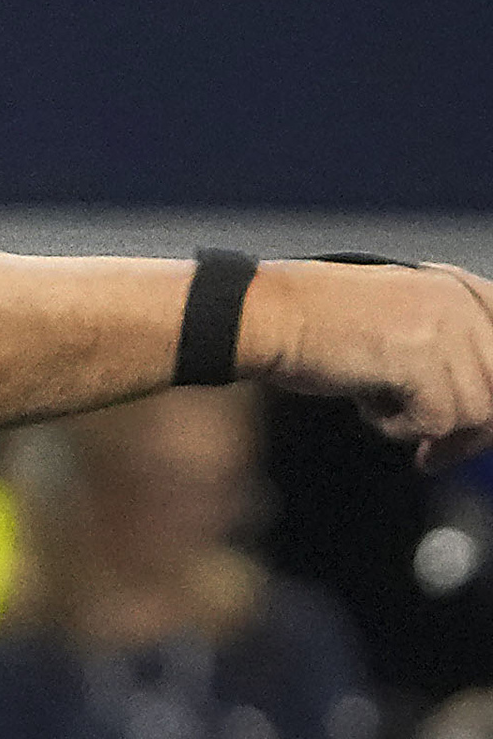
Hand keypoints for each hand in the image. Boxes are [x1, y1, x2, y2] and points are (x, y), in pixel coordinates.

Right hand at [244, 259, 492, 461]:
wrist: (267, 315)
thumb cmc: (315, 323)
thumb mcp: (399, 322)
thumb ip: (446, 347)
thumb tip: (478, 405)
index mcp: (459, 288)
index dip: (488, 394)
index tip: (471, 427)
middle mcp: (460, 303)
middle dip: (471, 430)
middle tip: (436, 451)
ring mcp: (444, 329)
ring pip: (477, 411)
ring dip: (429, 428)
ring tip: (386, 416)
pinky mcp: (420, 360)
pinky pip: (437, 421)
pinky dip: (399, 427)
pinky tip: (368, 408)